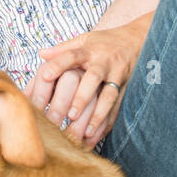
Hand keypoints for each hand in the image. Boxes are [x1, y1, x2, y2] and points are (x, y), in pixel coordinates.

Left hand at [29, 17, 153, 144]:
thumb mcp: (83, 40)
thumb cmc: (103, 43)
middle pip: (93, 79)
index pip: (72, 56)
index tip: (44, 77)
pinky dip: (109, 121)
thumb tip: (41, 53)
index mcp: (89, 50)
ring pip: (109, 95)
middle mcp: (103, 63)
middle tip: (70, 115)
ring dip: (98, 114)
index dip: (58, 65)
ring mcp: (117, 75)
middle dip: (82, 97)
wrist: (135, 41)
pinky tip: (99, 136)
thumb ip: (62, 49)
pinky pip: (118, 106)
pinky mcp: (126, 88)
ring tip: (86, 132)